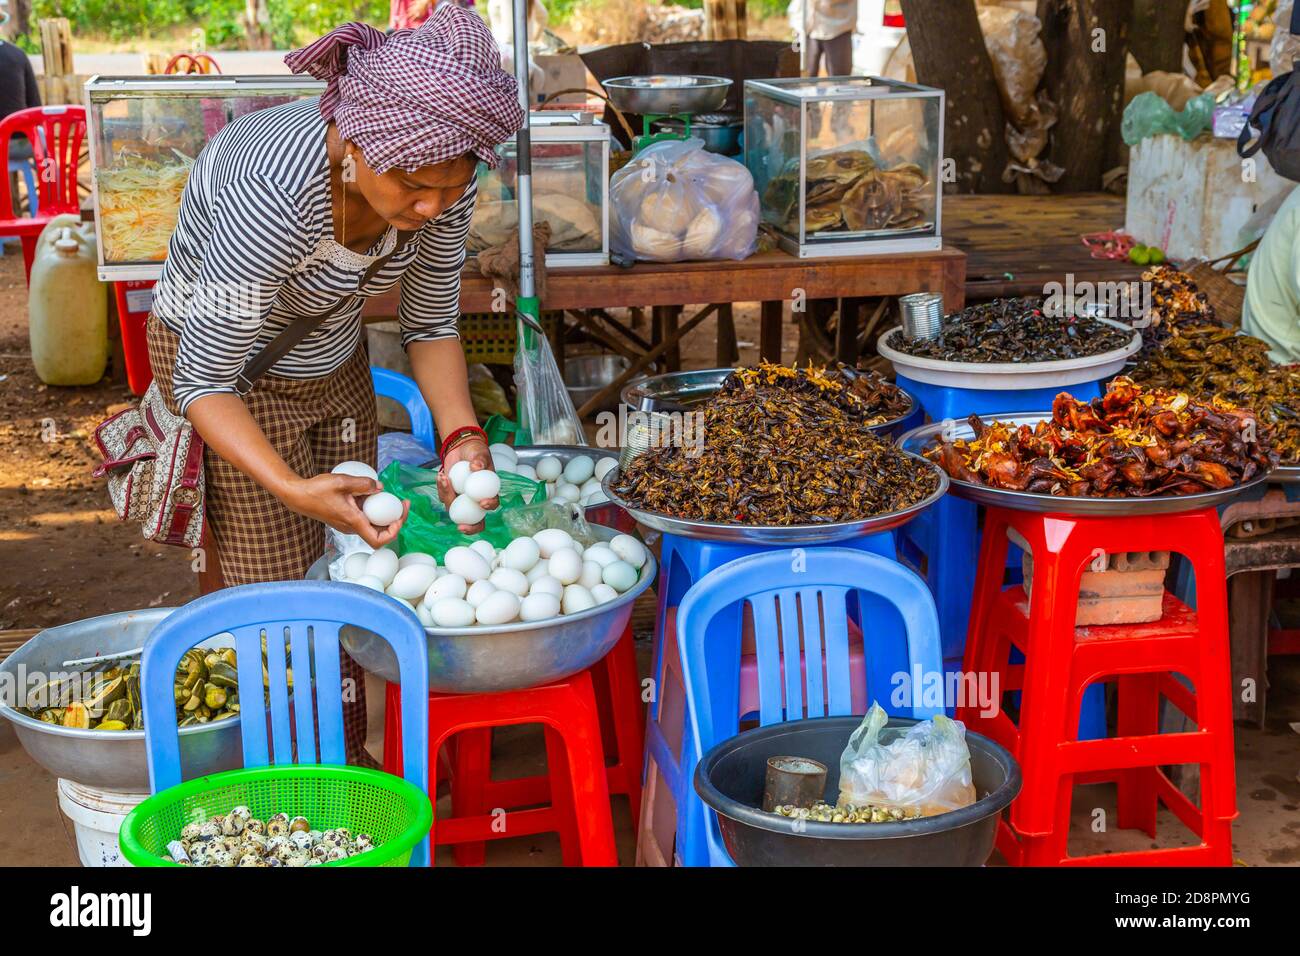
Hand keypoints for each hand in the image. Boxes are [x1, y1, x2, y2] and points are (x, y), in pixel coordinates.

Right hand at [280, 473, 407, 548]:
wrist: (297, 496)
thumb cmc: (316, 490)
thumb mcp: (341, 481)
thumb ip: (363, 484)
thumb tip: (380, 487)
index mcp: (353, 522)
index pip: (379, 540)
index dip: (394, 531)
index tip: (399, 515)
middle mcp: (352, 528)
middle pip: (380, 532)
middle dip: (395, 519)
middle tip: (403, 503)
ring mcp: (348, 525)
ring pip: (373, 524)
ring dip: (383, 513)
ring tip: (387, 496)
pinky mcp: (346, 519)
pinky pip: (364, 518)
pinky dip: (372, 509)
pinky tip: (370, 494)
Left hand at [437, 437, 498, 533]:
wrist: (460, 447)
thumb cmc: (475, 451)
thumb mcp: (480, 452)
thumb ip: (480, 460)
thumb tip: (476, 468)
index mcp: (488, 491)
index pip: (492, 503)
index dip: (489, 506)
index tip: (482, 502)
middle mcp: (475, 499)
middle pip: (475, 520)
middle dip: (469, 528)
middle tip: (461, 527)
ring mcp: (461, 499)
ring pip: (454, 508)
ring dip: (448, 496)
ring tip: (445, 477)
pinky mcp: (450, 494)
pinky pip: (444, 497)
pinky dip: (441, 488)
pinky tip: (442, 475)